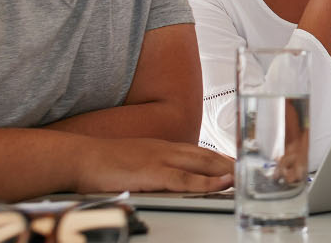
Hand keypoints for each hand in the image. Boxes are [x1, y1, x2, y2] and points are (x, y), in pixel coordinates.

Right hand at [75, 138, 232, 192]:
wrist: (80, 157)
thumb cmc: (103, 162)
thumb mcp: (134, 161)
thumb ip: (153, 167)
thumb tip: (165, 178)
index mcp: (161, 147)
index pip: (198, 151)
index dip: (220, 158)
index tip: (236, 164)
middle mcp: (165, 149)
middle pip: (206, 155)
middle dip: (229, 162)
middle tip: (250, 169)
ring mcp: (160, 159)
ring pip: (201, 164)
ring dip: (225, 170)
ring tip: (244, 176)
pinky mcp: (152, 172)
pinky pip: (185, 178)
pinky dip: (206, 181)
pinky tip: (221, 183)